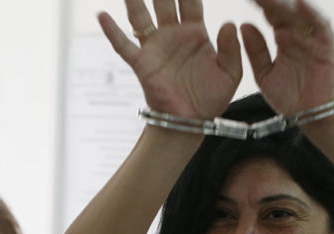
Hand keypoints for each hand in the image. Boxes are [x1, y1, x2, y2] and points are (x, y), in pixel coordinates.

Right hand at [98, 0, 242, 118]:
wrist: (191, 122)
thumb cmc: (211, 97)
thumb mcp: (230, 73)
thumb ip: (231, 49)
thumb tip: (229, 23)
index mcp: (195, 33)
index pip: (190, 0)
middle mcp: (172, 34)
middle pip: (163, 0)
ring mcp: (155, 47)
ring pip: (140, 16)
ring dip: (133, 0)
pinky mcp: (143, 64)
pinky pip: (124, 45)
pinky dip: (112, 31)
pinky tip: (102, 15)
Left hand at [242, 0, 333, 114]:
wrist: (310, 117)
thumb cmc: (291, 97)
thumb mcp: (264, 74)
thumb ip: (255, 51)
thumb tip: (243, 25)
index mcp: (284, 38)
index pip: (270, 14)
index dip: (259, 3)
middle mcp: (299, 35)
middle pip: (284, 10)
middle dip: (270, 0)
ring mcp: (314, 39)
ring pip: (301, 14)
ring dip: (286, 3)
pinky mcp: (328, 48)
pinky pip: (322, 27)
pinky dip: (312, 14)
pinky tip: (299, 3)